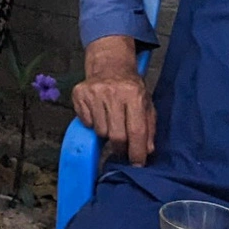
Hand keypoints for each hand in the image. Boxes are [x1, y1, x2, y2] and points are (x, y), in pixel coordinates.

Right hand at [74, 34, 153, 164]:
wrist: (110, 65)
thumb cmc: (131, 88)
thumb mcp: (146, 104)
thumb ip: (149, 128)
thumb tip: (147, 151)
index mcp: (134, 95)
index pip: (136, 130)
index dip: (137, 151)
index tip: (137, 164)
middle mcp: (113, 93)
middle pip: (116, 135)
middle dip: (121, 148)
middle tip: (123, 150)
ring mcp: (94, 92)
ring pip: (100, 131)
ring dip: (107, 135)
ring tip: (111, 126)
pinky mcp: (79, 93)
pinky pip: (86, 122)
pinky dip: (93, 124)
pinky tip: (99, 115)